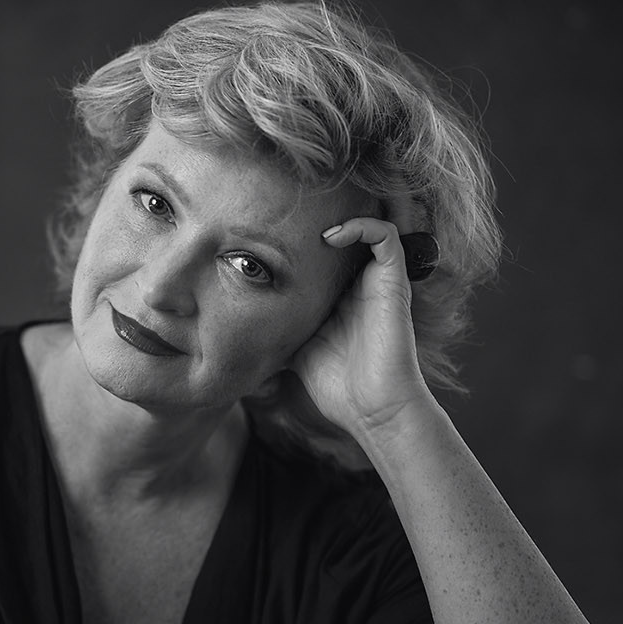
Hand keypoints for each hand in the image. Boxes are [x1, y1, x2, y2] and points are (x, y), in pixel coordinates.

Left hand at [290, 217, 431, 437]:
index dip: (300, 240)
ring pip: (368, 225)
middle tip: (285, 214)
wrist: (371, 410)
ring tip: (311, 226)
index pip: (322, 254)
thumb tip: (230, 332)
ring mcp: (377, 281)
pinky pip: (385, 236)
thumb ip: (273, 332)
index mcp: (339, 297)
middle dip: (317, 217)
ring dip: (342, 216)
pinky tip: (331, 236)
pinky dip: (361, 227)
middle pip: (345, 234)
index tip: (269, 232)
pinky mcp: (392, 282)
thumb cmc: (335, 387)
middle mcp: (359, 284)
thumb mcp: (292, 350)